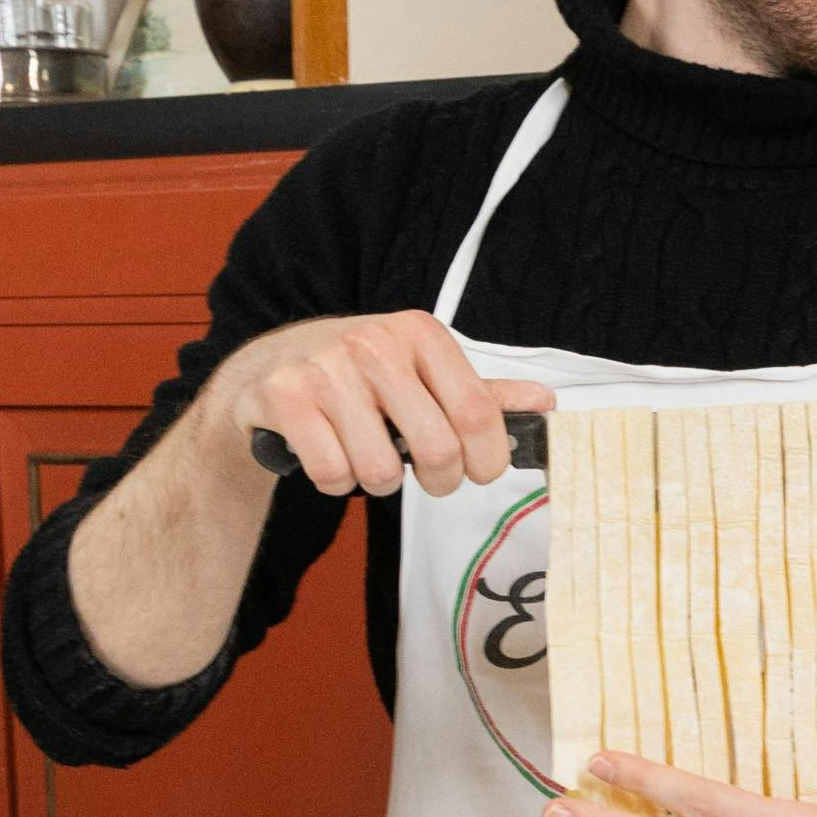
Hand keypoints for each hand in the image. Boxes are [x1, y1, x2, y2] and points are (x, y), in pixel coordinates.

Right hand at [202, 310, 555, 497]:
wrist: (270, 367)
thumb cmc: (362, 377)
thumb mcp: (424, 373)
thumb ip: (482, 395)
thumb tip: (545, 403)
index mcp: (420, 333)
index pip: (478, 414)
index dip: (488, 460)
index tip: (479, 471)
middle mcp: (373, 342)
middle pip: (437, 449)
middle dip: (440, 480)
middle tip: (427, 475)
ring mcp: (325, 368)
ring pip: (379, 470)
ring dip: (380, 482)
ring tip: (369, 456)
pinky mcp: (283, 396)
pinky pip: (331, 472)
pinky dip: (335, 481)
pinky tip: (331, 456)